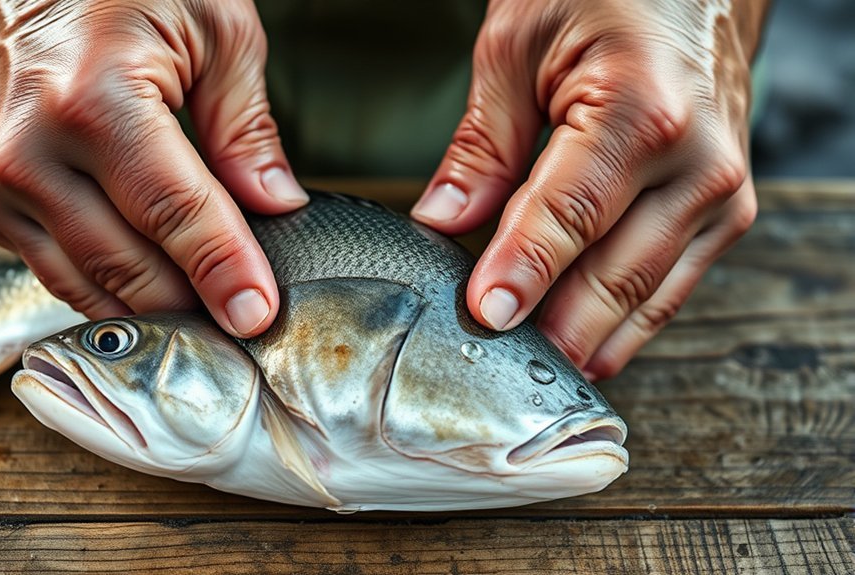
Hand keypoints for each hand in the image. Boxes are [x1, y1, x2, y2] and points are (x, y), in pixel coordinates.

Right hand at [0, 0, 306, 336]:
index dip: (223, 271)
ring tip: (207, 315)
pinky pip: (56, 273)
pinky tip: (153, 289)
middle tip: (245, 323)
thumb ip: (244, 127)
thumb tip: (275, 204)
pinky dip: (108, 290)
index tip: (257, 315)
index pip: (173, 213)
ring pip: (89, 285)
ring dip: (153, 311)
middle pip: (129, 265)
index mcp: (92, 101)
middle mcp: (30, 151)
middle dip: (195, 305)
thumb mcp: (212, 28)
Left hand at [413, 0, 767, 379]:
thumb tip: (445, 222)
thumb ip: (483, 145)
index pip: (568, 217)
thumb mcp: (517, 45)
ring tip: (530, 372)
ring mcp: (720, 194)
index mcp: (640, 110)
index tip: (484, 316)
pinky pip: (670, 290)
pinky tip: (582, 346)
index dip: (521, 273)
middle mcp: (698, 162)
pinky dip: (623, 325)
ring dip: (588, 342)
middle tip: (494, 364)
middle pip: (615, 276)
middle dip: (553, 330)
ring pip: (647, 300)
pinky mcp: (724, 214)